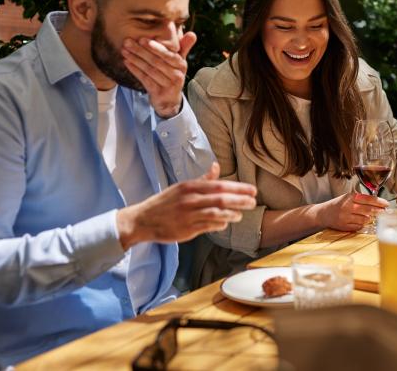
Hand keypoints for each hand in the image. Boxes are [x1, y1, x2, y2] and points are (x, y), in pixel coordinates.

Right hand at [116, 162, 256, 248]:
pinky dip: (219, 224)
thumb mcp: (182, 187)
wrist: (143, 220)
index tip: (252, 190)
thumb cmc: (165, 202)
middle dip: (240, 200)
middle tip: (253, 202)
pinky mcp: (186, 230)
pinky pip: (208, 226)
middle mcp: (190, 199)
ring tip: (241, 215)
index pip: (219, 185)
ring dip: (232, 214)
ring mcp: (188, 215)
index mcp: (190, 186)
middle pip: (221, 199)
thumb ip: (202, 179)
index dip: (238, 188)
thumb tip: (217, 166)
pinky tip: (225, 223)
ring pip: (216, 214)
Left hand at [121, 32, 197, 117]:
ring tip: (124, 50)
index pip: (168, 55)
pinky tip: (126, 62)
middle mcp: (177, 75)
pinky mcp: (159, 93)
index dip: (155, 47)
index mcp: (181, 65)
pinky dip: (135, 70)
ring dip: (135, 59)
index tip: (142, 38)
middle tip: (127, 42)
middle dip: (140, 51)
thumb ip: (184, 47)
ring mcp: (168, 85)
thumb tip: (192, 33)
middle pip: (156, 61)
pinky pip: (145, 79)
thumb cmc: (173, 75)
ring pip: (149, 70)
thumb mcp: (179, 62)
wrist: (170, 100)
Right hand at [314, 192, 388, 230]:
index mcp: (349, 197)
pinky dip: (362, 224)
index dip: (379, 202)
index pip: (368, 199)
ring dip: (370, 218)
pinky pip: (359, 226)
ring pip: (365, 219)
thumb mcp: (347, 197)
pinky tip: (360, 221)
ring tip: (370, 216)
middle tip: (385, 212)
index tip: (386, 204)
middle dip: (379, 211)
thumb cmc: (337, 204)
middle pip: (368, 209)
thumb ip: (360, 199)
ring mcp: (345, 217)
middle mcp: (347, 206)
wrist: (323, 213)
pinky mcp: (344, 226)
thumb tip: (378, 203)